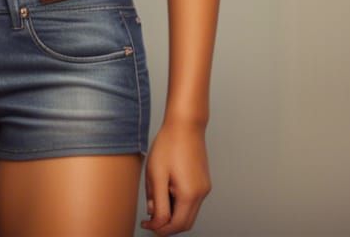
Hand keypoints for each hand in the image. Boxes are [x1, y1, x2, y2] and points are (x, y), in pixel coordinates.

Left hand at [140, 118, 211, 233]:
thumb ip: (157, 202)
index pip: (176, 225)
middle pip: (185, 223)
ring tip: (156, 199)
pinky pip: (191, 201)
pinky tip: (166, 189)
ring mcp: (204, 187)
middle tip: (150, 219)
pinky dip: (178, 203)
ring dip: (173, 214)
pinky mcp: (203, 181)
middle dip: (167, 225)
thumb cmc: (169, 144)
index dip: (159, 229)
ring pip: (189, 213)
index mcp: (189, 194)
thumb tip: (155, 221)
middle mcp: (201, 194)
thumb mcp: (156, 174)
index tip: (146, 224)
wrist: (185, 124)